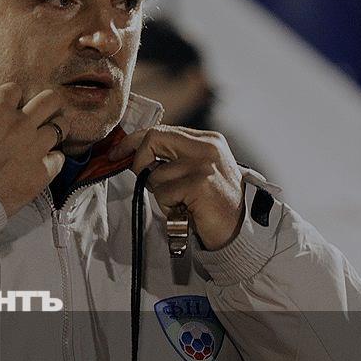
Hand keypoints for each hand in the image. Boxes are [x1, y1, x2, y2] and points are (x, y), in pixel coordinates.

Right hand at [0, 83, 65, 216]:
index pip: (16, 89)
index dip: (14, 98)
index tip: (13, 106)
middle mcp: (21, 124)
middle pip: (50, 99)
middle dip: (49, 104)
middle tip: (45, 113)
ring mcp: (35, 147)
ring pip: (61, 126)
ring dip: (54, 131)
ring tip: (47, 139)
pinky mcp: (42, 171)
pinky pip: (59, 158)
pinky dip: (53, 160)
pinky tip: (45, 164)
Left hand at [108, 126, 244, 249]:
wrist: (241, 230)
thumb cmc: (213, 204)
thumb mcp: (195, 171)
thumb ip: (172, 159)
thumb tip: (134, 155)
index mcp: (207, 140)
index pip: (161, 130)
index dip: (134, 141)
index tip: (118, 153)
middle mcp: (207, 146)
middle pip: (154, 139)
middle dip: (139, 161)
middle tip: (145, 182)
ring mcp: (204, 164)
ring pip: (155, 173)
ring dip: (161, 194)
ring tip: (182, 202)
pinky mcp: (199, 183)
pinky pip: (163, 193)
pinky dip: (168, 206)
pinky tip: (186, 210)